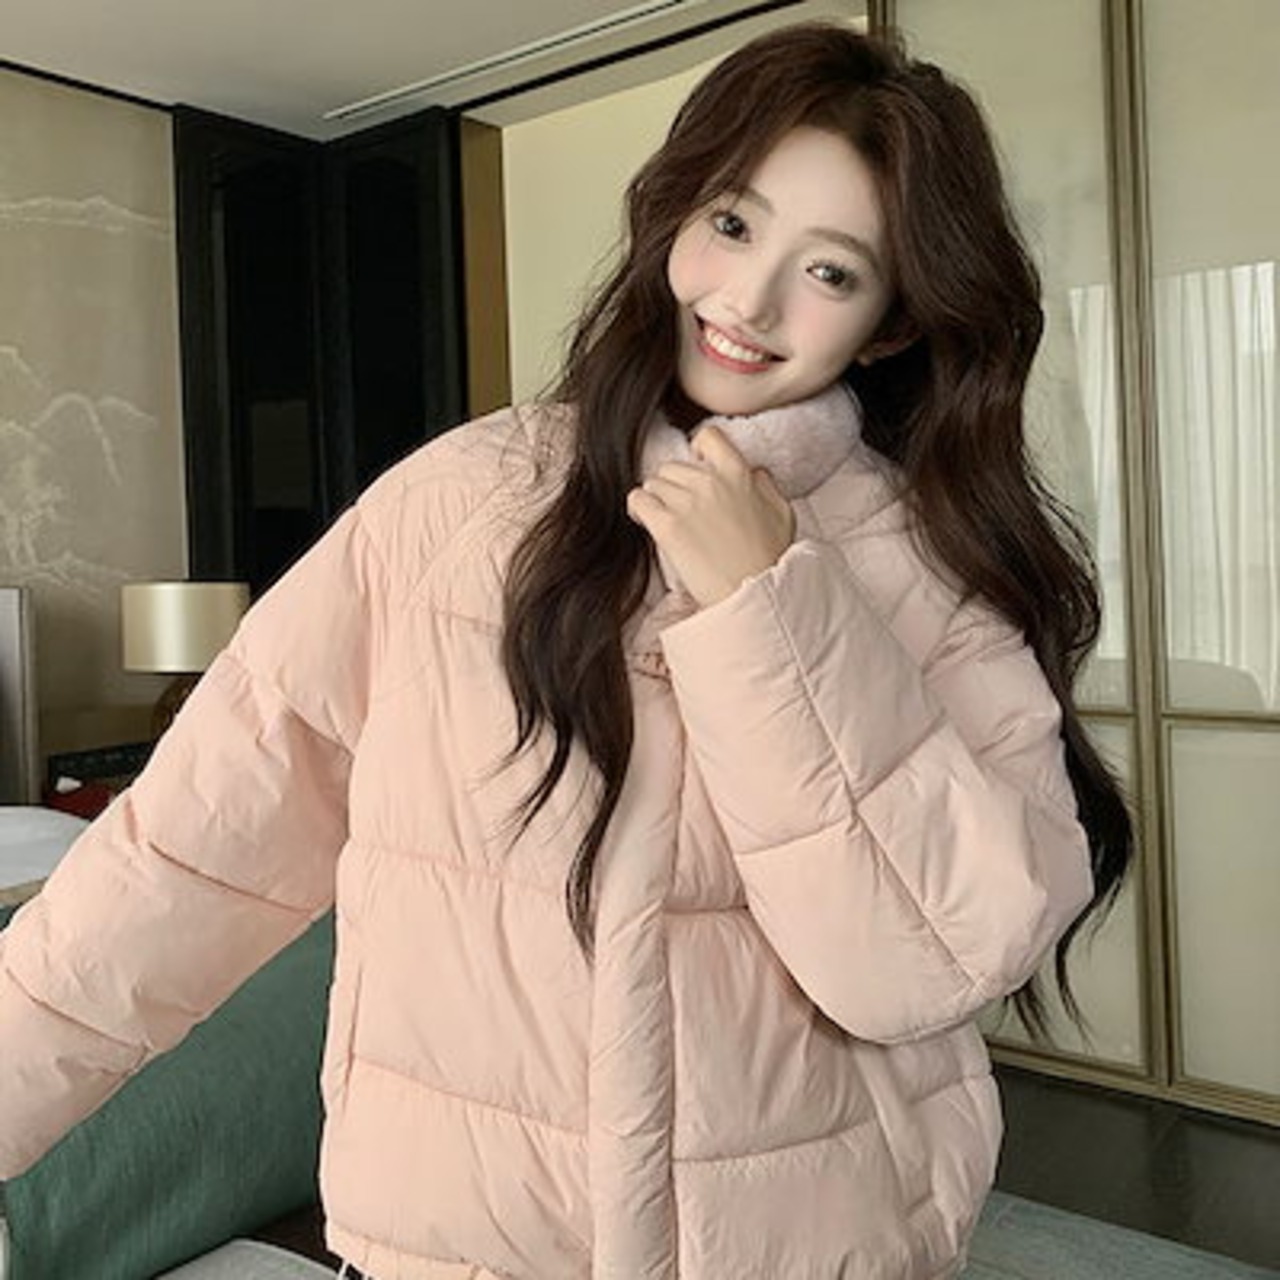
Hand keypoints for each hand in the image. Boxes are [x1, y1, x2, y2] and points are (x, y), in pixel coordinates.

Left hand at [626, 424, 795, 606]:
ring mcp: (686, 503)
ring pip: (653, 484)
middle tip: (681, 509)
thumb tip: (755, 473)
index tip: (696, 466)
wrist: (753, 594)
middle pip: (672, 467)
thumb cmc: (769, 559)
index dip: (698, 450)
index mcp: (738, 473)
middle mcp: (709, 482)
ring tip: (667, 521)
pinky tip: (648, 523)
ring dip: (656, 501)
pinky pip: (638, 501)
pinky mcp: (667, 527)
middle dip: (673, 486)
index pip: (708, 437)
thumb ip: (766, 485)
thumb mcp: (782, 513)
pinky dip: (639, 510)